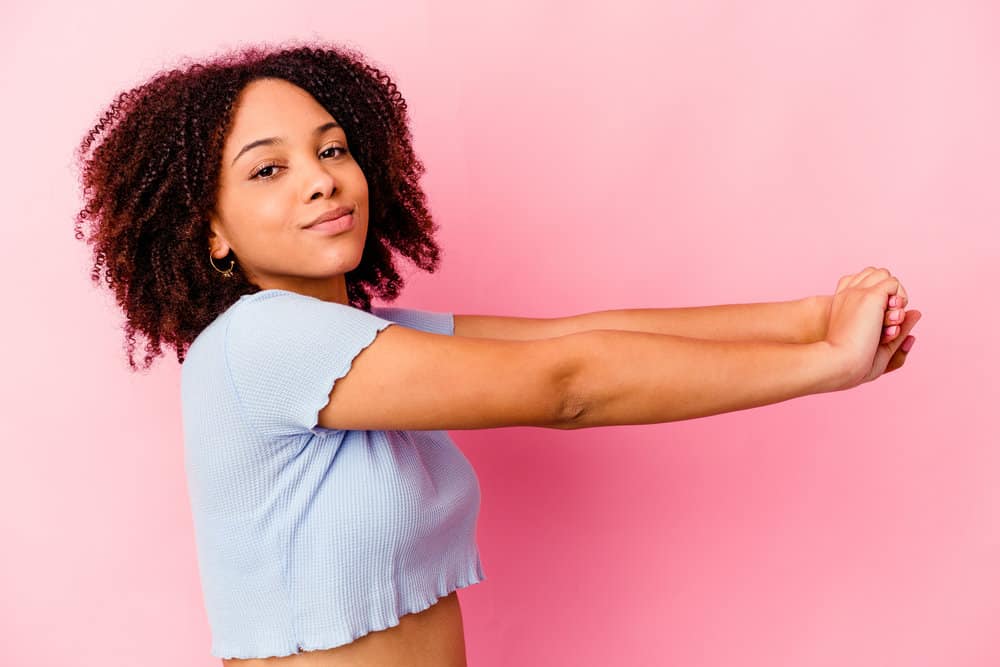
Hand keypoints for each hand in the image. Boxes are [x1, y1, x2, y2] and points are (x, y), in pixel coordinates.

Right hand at [823, 267, 921, 389]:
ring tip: (891, 318)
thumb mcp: (881, 346)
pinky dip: (900, 298)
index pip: (862, 285)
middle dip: (887, 293)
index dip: (876, 298)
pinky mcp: (870, 295)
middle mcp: (847, 295)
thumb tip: (917, 312)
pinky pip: (893, 283)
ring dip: (895, 294)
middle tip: (887, 320)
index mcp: (841, 306)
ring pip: (885, 276)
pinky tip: (893, 317)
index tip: (878, 325)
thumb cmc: (856, 363)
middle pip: (874, 276)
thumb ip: (897, 329)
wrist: (841, 363)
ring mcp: (857, 293)